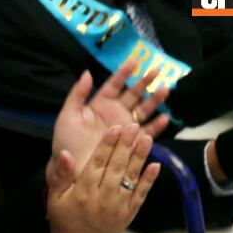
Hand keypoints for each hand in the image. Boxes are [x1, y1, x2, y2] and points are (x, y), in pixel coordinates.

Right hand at [47, 125, 159, 232]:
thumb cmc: (65, 221)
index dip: (107, 144)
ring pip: (130, 177)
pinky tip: (156, 165)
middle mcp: (102, 198)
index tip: (115, 128)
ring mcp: (118, 206)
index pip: (97, 162)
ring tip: (147, 139)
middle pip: (116, 166)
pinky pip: (141, 194)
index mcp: (83, 192)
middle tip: (133, 127)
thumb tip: (64, 153)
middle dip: (126, 145)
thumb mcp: (55, 198)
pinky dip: (149, 180)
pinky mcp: (129, 213)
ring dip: (140, 157)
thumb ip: (60, 175)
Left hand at [49, 62, 169, 181]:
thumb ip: (77, 94)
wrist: (72, 171)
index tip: (136, 61)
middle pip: (133, 93)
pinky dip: (157, 126)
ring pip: (144, 109)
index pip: (115, 84)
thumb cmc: (67, 143)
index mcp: (100, 104)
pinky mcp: (132, 143)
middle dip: (146, 82)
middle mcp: (115, 113)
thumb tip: (88, 72)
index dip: (125, 72)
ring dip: (155, 100)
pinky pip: (147, 132)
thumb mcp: (68, 116)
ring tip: (166, 90)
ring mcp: (125, 127)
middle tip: (157, 70)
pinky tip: (165, 118)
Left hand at [165, 39, 232, 125]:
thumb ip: (207, 40)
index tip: (176, 87)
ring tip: (174, 114)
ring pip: (211, 103)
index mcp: (230, 58)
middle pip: (208, 90)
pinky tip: (188, 121)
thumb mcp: (225, 38)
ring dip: (191, 111)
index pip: (209, 73)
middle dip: (186, 99)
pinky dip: (202, 118)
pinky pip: (218, 111)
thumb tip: (187, 40)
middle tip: (168, 103)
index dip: (192, 82)